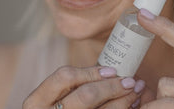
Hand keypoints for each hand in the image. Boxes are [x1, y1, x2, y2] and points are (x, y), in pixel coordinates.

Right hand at [23, 65, 151, 108]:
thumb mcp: (54, 98)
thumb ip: (75, 84)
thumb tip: (110, 70)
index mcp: (36, 101)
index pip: (64, 77)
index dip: (90, 72)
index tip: (112, 70)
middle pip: (85, 96)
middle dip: (112, 87)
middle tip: (131, 80)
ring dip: (123, 101)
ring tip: (137, 91)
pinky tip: (130, 105)